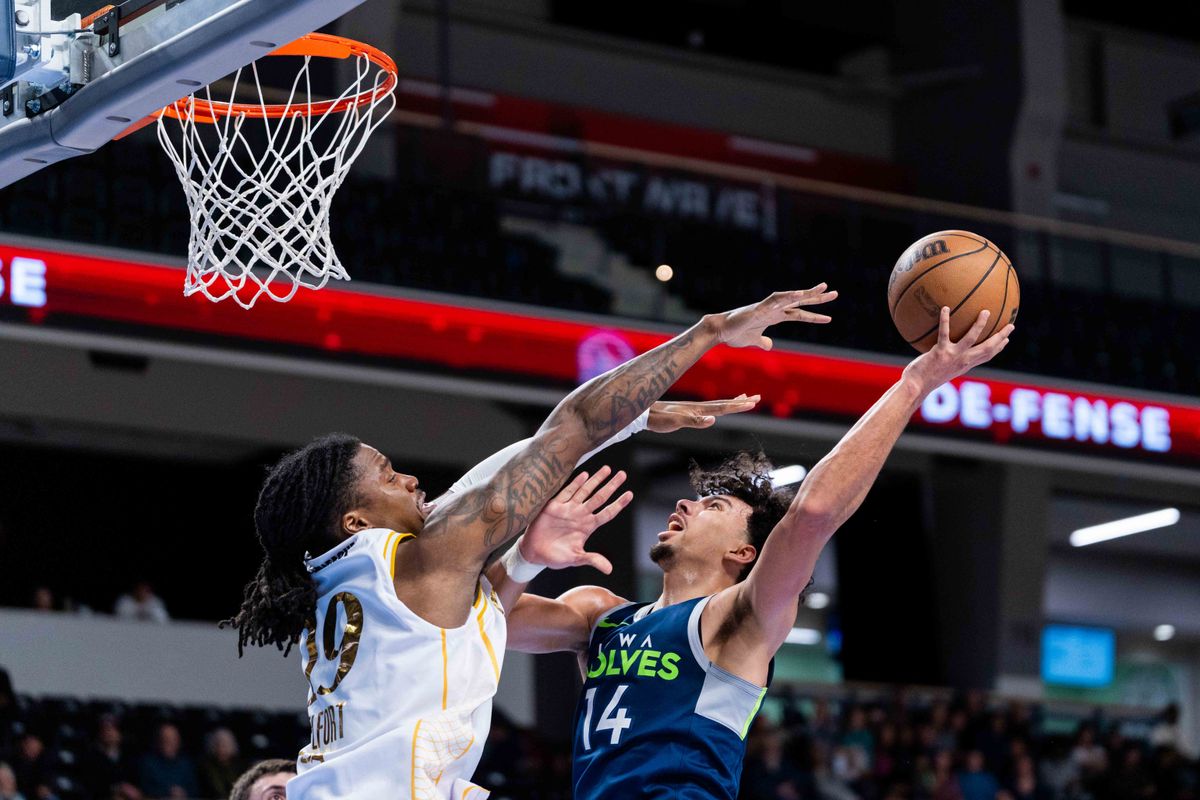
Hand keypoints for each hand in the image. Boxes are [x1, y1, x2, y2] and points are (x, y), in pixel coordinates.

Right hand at [520, 466, 632, 573]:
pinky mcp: (554, 506)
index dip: (618, 504)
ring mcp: (568, 509)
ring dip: (596, 480)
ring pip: (585, 491)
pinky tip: (584, 474)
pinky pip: (567, 492)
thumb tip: (609, 569)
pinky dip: (575, 483)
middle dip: (611, 486)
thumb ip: (592, 559)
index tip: (630, 494)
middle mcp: (580, 515)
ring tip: (607, 468)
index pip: (607, 513)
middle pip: (600, 497)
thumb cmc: (555, 557)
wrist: (533, 553)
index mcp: (587, 527)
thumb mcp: (575, 559)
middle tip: (623, 474)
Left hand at [648, 394, 760, 431]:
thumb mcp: (675, 422)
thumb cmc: (658, 419)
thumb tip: (712, 420)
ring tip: (746, 398)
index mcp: (698, 410)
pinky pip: (709, 408)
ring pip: (718, 405)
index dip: (738, 406)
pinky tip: (718, 410)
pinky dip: (719, 407)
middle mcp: (698, 408)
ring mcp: (693, 409)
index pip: (722, 408)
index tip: (753, 402)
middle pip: (724, 404)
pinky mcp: (688, 412)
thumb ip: (694, 421)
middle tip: (757, 398)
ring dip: (733, 402)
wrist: (643, 413)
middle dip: (741, 402)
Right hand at [708, 285, 836, 349]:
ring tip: (822, 288)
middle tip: (835, 293)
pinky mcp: (758, 308)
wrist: (720, 331)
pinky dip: (786, 296)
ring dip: (806, 292)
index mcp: (774, 316)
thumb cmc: (734, 334)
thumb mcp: (753, 340)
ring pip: (790, 297)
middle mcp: (773, 309)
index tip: (828, 318)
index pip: (798, 314)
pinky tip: (798, 294)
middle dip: (816, 297)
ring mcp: (767, 307)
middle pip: (799, 301)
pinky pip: (774, 300)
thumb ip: (763, 342)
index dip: (813, 317)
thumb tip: (770, 345)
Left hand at [903, 307, 1014, 392]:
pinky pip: (944, 332)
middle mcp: (962, 361)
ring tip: (986, 312)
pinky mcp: (940, 352)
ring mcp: (952, 356)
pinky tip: (945, 308)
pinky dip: (945, 320)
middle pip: (987, 348)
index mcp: (964, 365)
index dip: (998, 348)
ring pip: (971, 339)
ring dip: (980, 325)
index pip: (986, 356)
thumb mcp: (940, 371)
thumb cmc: (924, 380)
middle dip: (1000, 337)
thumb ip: (945, 361)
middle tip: (1011, 325)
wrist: (916, 387)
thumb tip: (942, 350)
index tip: (1006, 340)